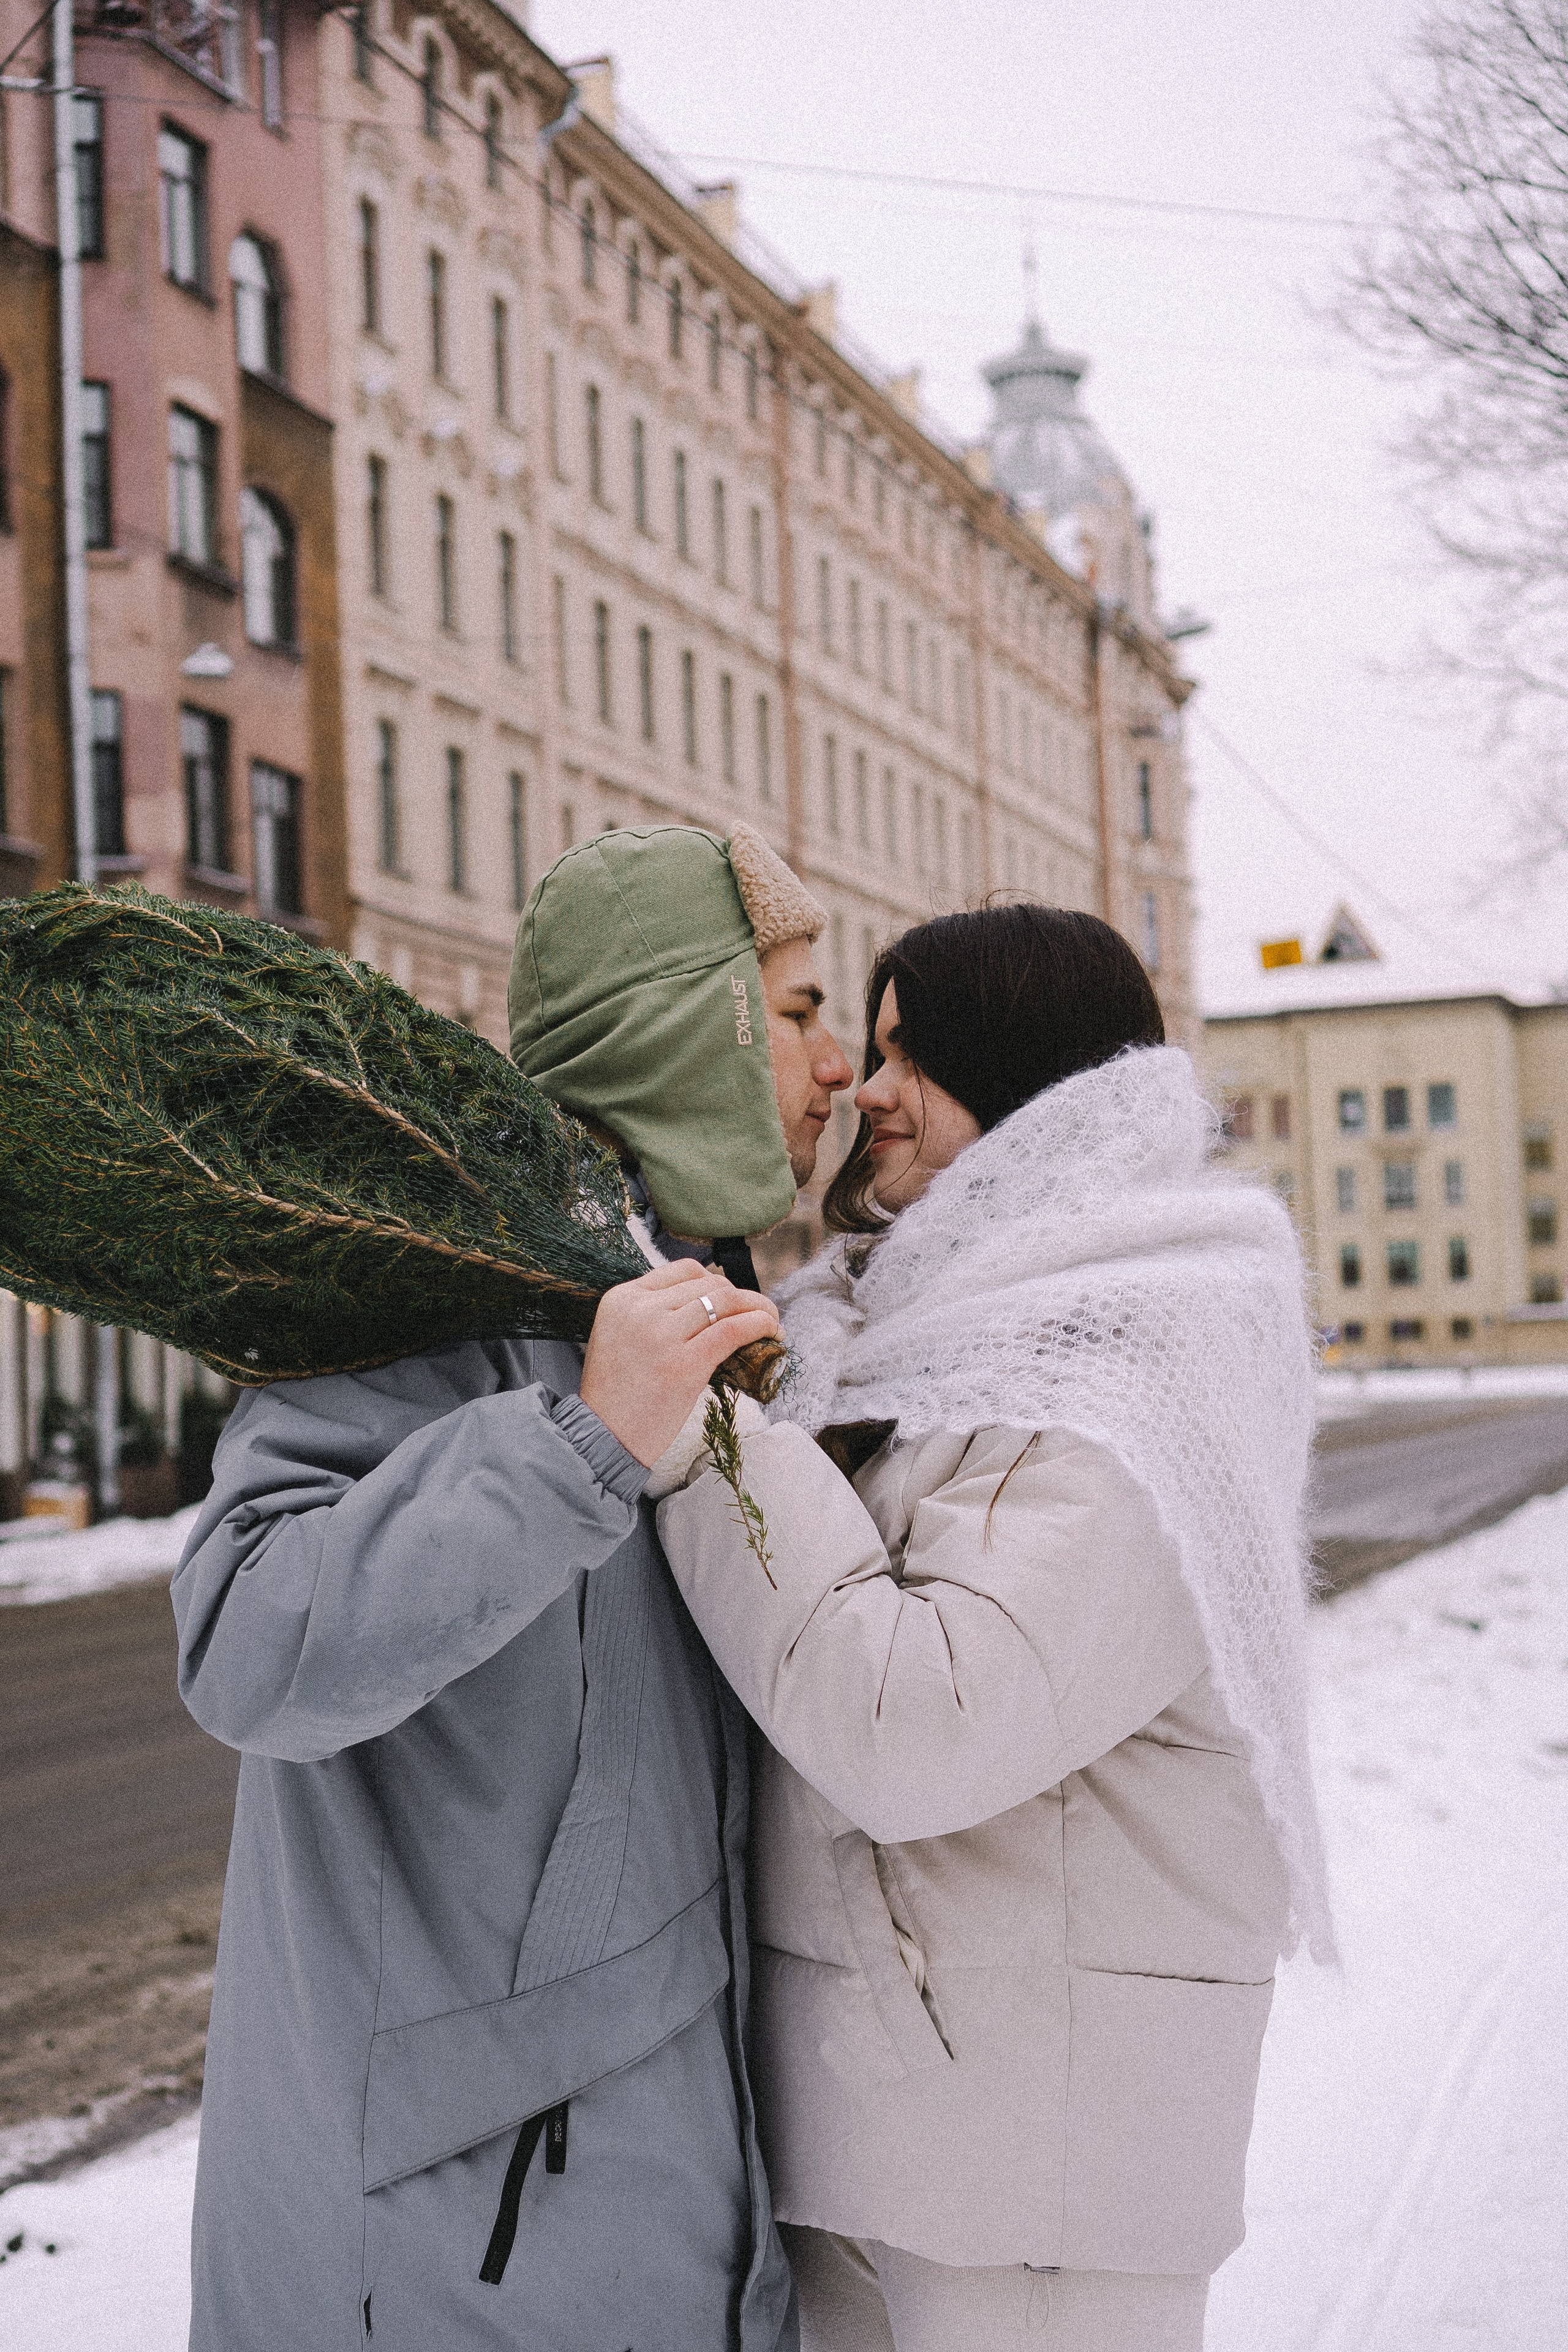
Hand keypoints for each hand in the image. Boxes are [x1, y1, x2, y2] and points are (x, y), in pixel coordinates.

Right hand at [580, 1262, 781, 1467]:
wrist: (602, 1437)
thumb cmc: (616, 1395)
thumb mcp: (619, 1336)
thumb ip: (651, 1315)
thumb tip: (707, 1306)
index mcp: (622, 1298)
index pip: (683, 1270)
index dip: (716, 1282)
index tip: (732, 1300)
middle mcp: (641, 1309)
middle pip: (709, 1284)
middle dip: (742, 1296)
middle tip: (760, 1312)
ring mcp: (662, 1334)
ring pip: (726, 1301)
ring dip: (759, 1307)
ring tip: (772, 1322)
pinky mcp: (684, 1364)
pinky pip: (733, 1330)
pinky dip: (760, 1325)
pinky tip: (772, 1332)